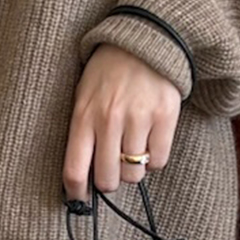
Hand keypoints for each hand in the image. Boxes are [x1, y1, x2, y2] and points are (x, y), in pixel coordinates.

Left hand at [62, 42, 181, 200]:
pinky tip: (150, 143)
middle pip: (108, 179)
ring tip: (132, 152)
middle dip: (109, 182)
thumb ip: (83, 131)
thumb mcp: (84, 96)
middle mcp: (109, 120)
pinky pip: (159, 161)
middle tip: (112, 171)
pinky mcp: (164, 117)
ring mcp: (138, 119)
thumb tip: (84, 174)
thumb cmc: (109, 72)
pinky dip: (155, 160)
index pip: (74, 170)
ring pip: (134, 174)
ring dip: (133, 171)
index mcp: (84, 116)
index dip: (76, 193)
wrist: (144, 40)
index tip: (80, 199)